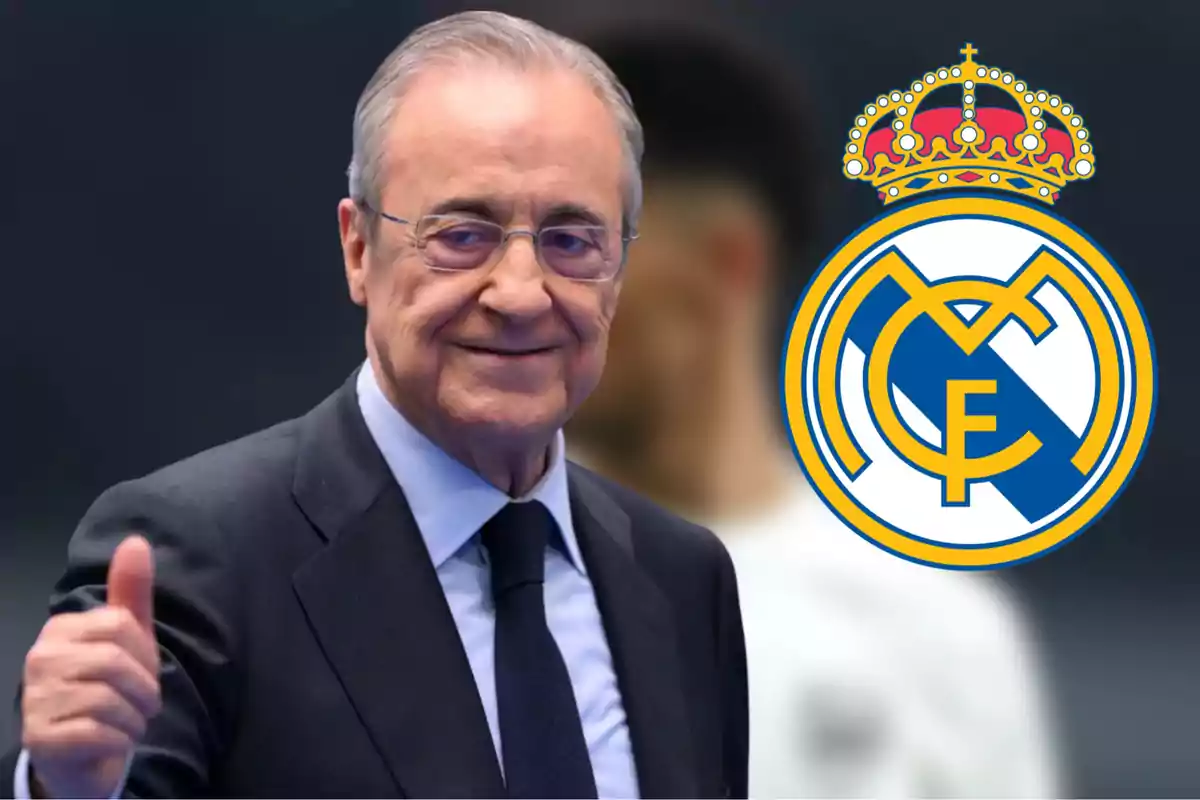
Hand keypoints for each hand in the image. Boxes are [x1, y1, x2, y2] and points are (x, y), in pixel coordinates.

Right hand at [21, 535, 162, 798]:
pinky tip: (111, 742)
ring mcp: (35, 698)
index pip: (121, 626)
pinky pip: (98, 732)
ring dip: (133, 719)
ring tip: (126, 724)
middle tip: (139, 704)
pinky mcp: (39, 737)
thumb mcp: (129, 638)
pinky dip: (118, 740)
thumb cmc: (110, 689)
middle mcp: (40, 658)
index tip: (142, 673)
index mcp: (61, 629)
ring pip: (109, 700)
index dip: (145, 655)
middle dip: (143, 689)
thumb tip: (136, 541)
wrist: (85, 753)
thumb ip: (131, 591)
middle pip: (116, 662)